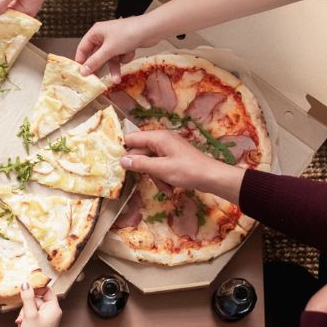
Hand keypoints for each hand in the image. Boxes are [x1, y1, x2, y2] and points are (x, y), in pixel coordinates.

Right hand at [16, 283, 61, 326]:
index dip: (36, 289)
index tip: (26, 289)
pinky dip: (23, 319)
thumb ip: (27, 297)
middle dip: (26, 306)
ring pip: (30, 308)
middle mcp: (50, 313)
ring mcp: (43, 319)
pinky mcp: (36, 325)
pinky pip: (28, 316)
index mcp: (53, 308)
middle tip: (24, 315)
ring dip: (23, 313)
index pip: (47, 291)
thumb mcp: (29, 314)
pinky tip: (21, 326)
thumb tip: (25, 284)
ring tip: (22, 322)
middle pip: (36, 299)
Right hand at [76, 16, 151, 80]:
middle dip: (100, 67)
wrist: (151, 30)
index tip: (80, 74)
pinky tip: (130, 52)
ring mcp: (115, 41)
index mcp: (96, 32)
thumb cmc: (127, 34)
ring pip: (110, 58)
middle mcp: (104, 36)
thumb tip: (83, 71)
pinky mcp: (125, 45)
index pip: (83, 48)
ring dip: (114, 68)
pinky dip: (125, 57)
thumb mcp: (109, 50)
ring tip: (117, 80)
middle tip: (96, 81)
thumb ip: (95, 61)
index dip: (81, 61)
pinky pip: (120, 56)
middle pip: (97, 55)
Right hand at [122, 129, 240, 199]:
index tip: (114, 163)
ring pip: (151, 163)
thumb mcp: (161, 169)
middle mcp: (162, 140)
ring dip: (155, 177)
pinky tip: (170, 188)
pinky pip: (161, 167)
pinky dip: (163, 178)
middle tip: (146, 180)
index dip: (122, 149)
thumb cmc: (187, 171)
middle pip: (141, 153)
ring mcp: (168, 149)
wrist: (212, 178)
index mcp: (158, 137)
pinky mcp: (174, 158)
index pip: (131, 138)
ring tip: (166, 188)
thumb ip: (140, 164)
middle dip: (144, 169)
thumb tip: (121, 160)